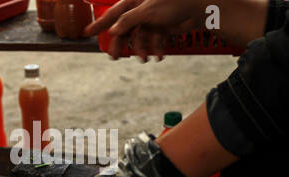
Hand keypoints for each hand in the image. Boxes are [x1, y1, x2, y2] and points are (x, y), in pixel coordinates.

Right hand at [85, 0, 268, 58]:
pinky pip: (154, 41)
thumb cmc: (174, 1)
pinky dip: (156, 48)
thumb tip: (115, 30)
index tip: (87, 32)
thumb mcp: (148, 11)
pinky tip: (160, 55)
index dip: (99, 24)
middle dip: (122, 44)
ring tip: (145, 59)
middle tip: (115, 57)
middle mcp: (141, 10)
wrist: (201, 6)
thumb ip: (129, 21)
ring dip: (142, 49)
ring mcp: (152, 19)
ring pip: (140, 38)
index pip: (112, 14)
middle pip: (125, 30)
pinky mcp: (163, 27)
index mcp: (134, 1)